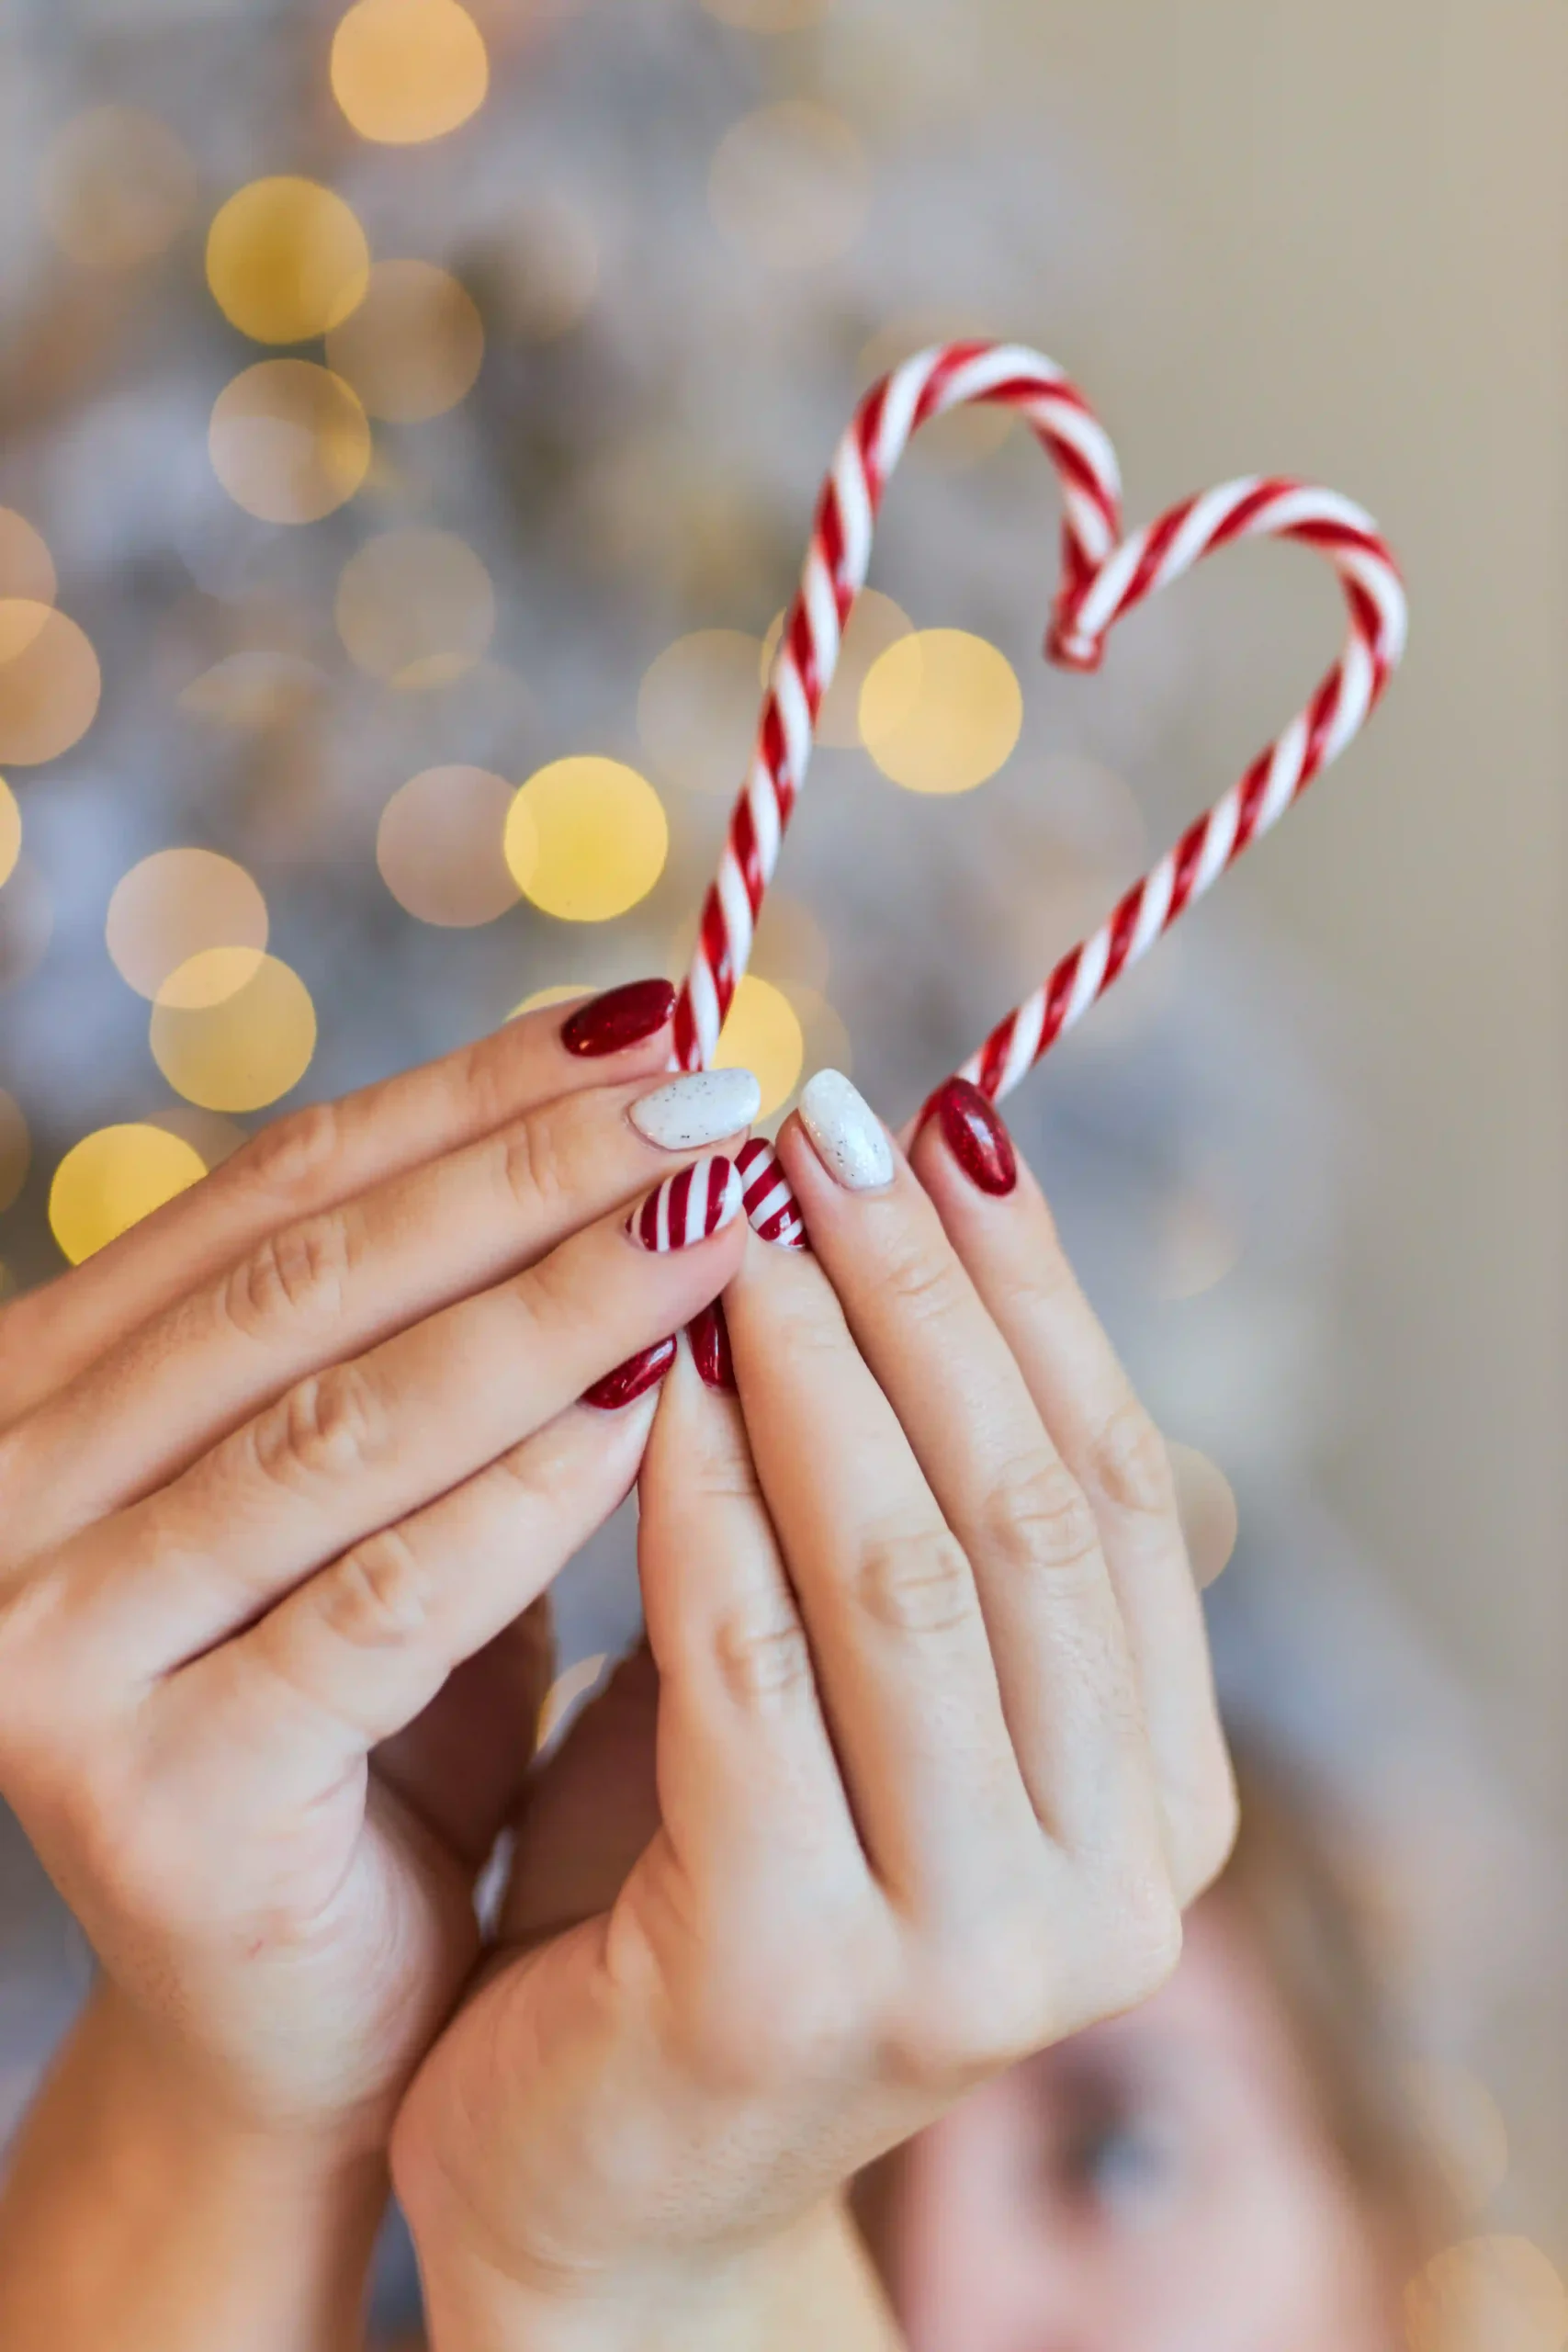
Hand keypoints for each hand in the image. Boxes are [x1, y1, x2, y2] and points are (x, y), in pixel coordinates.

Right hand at [0, 985, 754, 2153]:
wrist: (310, 2020)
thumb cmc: (371, 1724)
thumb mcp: (387, 1489)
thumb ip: (445, 1327)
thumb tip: (645, 1109)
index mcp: (55, 1384)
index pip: (287, 1189)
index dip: (477, 1093)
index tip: (658, 1019)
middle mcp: (5, 1492)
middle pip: (313, 1282)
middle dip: (533, 1174)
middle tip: (718, 1096)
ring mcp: (45, 1646)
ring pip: (342, 1424)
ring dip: (553, 1306)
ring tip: (720, 1219)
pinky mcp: (142, 1793)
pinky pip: (376, 1604)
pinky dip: (526, 1500)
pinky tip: (657, 1412)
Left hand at [392, 1072, 1235, 2348]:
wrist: (594, 2184)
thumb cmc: (703, 1888)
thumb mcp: (840, 1690)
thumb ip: (891, 1513)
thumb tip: (887, 1211)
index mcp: (1157, 1797)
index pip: (1119, 1488)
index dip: (1034, 1294)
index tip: (943, 1124)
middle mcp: (1114, 1885)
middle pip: (1031, 1512)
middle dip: (927, 1298)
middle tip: (825, 1127)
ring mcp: (977, 1955)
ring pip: (912, 1580)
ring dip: (823, 1374)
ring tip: (737, 1225)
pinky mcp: (799, 1984)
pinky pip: (755, 1681)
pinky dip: (708, 1511)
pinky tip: (656, 1386)